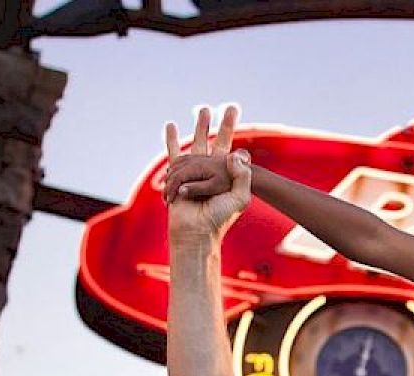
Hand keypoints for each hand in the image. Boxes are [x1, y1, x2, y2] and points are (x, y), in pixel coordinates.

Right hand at [164, 106, 249, 241]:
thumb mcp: (239, 198)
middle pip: (215, 141)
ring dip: (200, 126)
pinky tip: (171, 126)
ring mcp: (193, 172)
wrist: (196, 230)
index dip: (235, 134)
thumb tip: (237, 153)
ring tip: (203, 109)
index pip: (232, 149)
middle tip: (229, 107)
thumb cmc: (218, 218)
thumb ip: (243, 177)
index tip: (239, 117)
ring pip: (195, 144)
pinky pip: (173, 154)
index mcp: (225, 176)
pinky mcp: (177, 176)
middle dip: (221, 124)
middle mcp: (210, 171)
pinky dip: (172, 139)